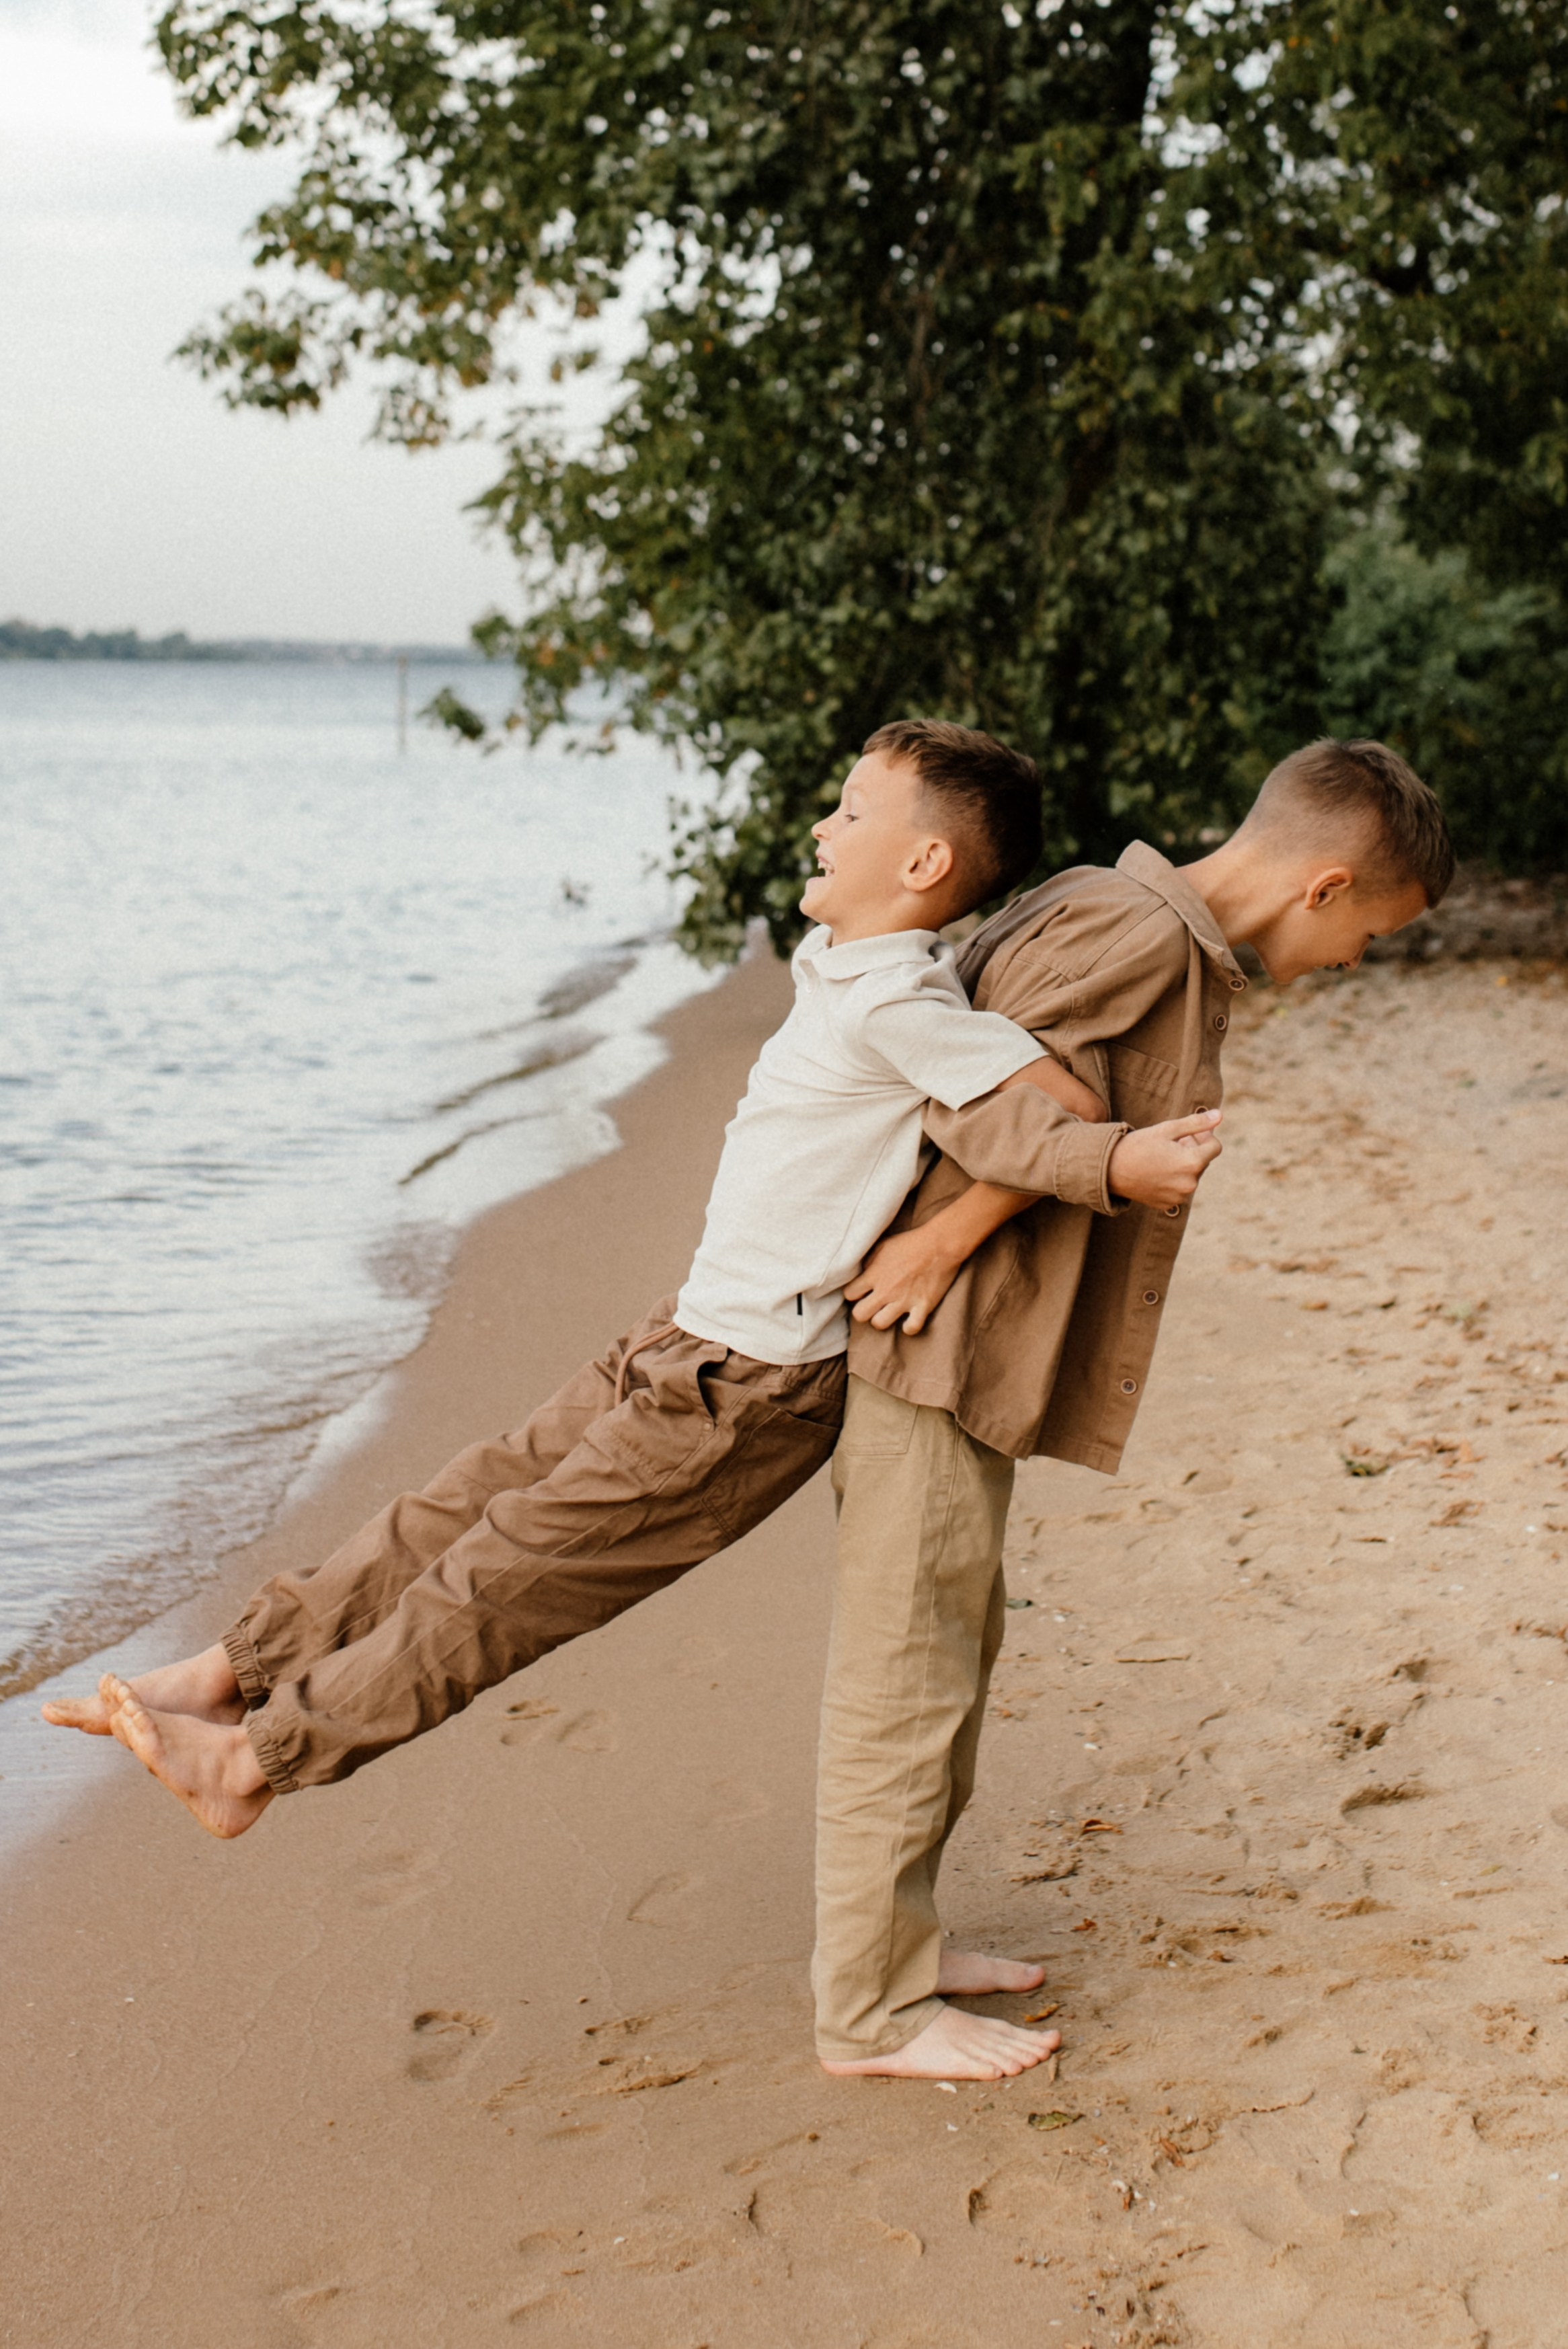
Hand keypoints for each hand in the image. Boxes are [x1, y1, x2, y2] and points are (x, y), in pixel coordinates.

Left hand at [844, 1223, 964, 1334]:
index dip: (853, 1293)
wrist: (941, 1244)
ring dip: (882, 1319)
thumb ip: (869, 1261)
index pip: (849, 1294)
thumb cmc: (912, 1242)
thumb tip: (861, 1273)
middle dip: (863, 1310)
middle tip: (872, 1304)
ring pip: (880, 1324)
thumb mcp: (884, 1245)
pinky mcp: (923, 1306)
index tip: (861, 1291)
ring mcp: (904, 1300)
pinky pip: (911, 1328)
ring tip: (888, 1311)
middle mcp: (886, 1291)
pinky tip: (908, 1319)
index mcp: (874, 1274)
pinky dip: (909, 1326)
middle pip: (859, 1314)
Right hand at [1107, 1110, 1222, 1208]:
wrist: (1109, 1170)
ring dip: (1183, 1165)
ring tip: (1161, 1158)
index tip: (1187, 1134)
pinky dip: (1173, 1179)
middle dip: (1193, 1150)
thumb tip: (1220, 1115)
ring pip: (1191, 1176)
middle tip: (1170, 1143)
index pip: (1215, 1146)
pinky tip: (1156, 1172)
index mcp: (1192, 1163)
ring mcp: (1179, 1197)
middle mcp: (1189, 1184)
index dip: (1204, 1136)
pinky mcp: (1168, 1205)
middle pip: (1203, 1161)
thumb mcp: (1168, 1129)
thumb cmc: (1138, 1145)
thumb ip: (1196, 1123)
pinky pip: (1179, 1189)